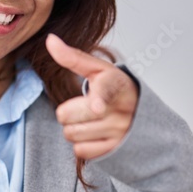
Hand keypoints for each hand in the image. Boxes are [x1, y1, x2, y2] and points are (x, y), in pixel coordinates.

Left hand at [45, 33, 138, 159]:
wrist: (143, 115)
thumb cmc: (113, 89)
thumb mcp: (97, 70)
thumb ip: (73, 57)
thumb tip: (50, 40)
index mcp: (116, 83)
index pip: (107, 91)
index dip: (99, 100)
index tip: (97, 107)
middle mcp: (121, 109)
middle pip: (69, 115)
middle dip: (68, 112)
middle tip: (83, 107)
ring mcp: (119, 132)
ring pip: (72, 134)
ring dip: (74, 129)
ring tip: (90, 122)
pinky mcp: (115, 151)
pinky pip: (81, 151)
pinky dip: (82, 145)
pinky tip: (94, 136)